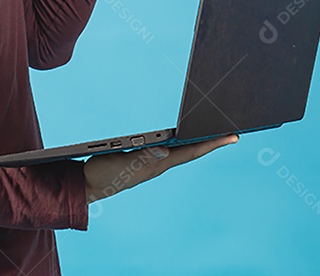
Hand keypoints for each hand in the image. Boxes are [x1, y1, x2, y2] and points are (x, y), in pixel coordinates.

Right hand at [84, 135, 237, 202]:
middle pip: (191, 151)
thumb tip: (166, 149)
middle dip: (212, 142)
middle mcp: (159, 164)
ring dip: (198, 143)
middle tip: (231, 133)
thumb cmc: (104, 173)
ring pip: (182, 151)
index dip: (212, 143)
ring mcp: (153, 164)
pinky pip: (170, 151)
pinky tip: (183, 140)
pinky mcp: (144, 162)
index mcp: (158, 164)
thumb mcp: (122, 162)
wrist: (88, 185)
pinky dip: (181, 143)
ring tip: (213, 135)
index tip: (231, 136)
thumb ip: (142, 155)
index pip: (192, 151)